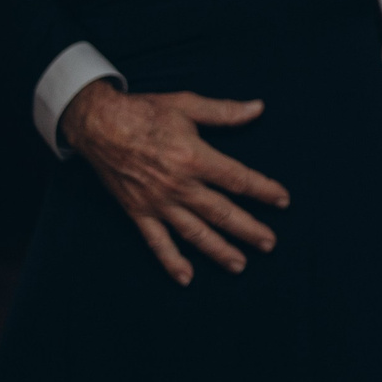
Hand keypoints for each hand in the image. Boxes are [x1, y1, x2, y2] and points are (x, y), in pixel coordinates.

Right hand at [59, 83, 290, 285]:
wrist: (98, 125)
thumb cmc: (145, 112)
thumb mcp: (188, 104)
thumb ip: (225, 112)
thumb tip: (259, 108)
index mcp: (195, 158)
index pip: (238, 179)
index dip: (263, 190)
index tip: (283, 200)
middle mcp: (179, 185)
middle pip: (222, 212)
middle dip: (248, 229)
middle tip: (270, 243)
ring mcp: (158, 202)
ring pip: (195, 232)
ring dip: (219, 250)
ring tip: (240, 265)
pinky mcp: (138, 212)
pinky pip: (157, 242)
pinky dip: (171, 261)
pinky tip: (186, 277)